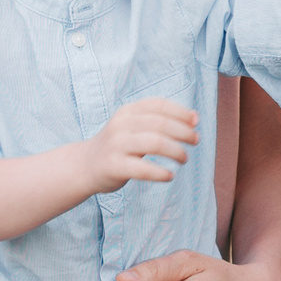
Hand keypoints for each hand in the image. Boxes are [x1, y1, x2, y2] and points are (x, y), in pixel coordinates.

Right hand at [85, 98, 199, 191]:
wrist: (84, 166)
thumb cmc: (118, 146)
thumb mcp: (132, 126)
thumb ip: (157, 121)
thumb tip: (194, 118)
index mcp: (127, 111)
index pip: (159, 105)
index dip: (181, 111)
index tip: (196, 122)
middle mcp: (120, 125)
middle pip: (160, 124)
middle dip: (183, 132)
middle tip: (195, 141)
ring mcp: (116, 145)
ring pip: (155, 143)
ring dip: (176, 151)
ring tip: (184, 158)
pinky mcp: (113, 166)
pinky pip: (143, 169)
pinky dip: (161, 173)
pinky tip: (170, 176)